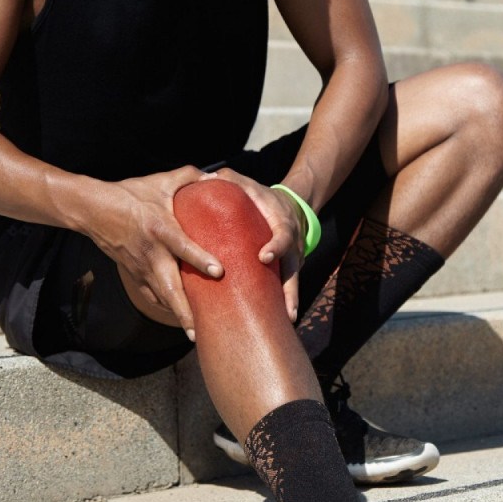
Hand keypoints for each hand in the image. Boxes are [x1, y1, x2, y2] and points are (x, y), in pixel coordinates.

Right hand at [82, 166, 221, 339]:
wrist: (93, 209)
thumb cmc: (130, 194)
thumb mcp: (160, 181)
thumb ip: (189, 177)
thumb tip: (217, 177)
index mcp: (160, 228)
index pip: (182, 246)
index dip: (200, 258)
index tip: (219, 271)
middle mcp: (151, 253)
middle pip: (169, 287)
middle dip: (185, 310)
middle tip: (201, 330)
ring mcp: (140, 267)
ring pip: (161, 297)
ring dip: (177, 316)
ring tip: (196, 334)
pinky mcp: (133, 274)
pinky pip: (151, 296)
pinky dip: (166, 308)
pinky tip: (182, 320)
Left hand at [199, 168, 306, 320]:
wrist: (291, 206)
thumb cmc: (262, 197)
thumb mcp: (250, 185)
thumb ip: (230, 180)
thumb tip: (207, 178)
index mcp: (283, 223)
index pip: (283, 234)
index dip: (276, 246)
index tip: (264, 257)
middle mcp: (293, 244)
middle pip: (294, 268)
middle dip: (290, 289)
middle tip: (286, 309)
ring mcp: (294, 259)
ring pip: (294, 282)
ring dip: (290, 302)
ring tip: (286, 322)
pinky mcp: (289, 270)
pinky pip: (286, 287)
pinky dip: (283, 304)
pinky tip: (277, 322)